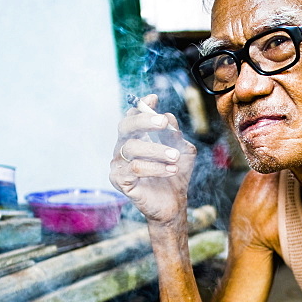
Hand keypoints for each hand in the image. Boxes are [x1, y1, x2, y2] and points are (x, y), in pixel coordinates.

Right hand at [109, 93, 196, 224]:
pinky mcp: (119, 180)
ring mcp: (119, 164)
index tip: (154, 98)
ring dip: (157, 150)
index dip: (141, 106)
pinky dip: (155, 168)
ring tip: (174, 158)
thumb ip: (175, 134)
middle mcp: (124, 148)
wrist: (174, 203)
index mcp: (136, 138)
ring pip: (132, 148)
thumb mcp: (182, 151)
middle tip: (163, 123)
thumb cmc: (175, 176)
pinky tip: (170, 171)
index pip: (132, 116)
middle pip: (125, 126)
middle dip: (144, 121)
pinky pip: (134, 168)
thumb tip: (168, 117)